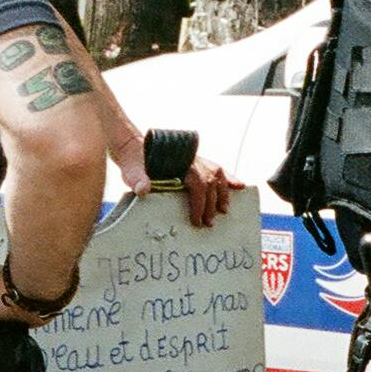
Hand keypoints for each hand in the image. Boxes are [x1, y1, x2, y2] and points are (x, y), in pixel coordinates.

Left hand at [108, 122, 238, 228]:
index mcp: (179, 164)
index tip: (197, 221)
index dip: (200, 204)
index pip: (198, 185)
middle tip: (209, 223)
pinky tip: (239, 186)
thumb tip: (144, 189)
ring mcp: (196, 160)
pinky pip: (216, 169)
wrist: (132, 148)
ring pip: (218, 175)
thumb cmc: (133, 163)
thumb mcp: (131, 171)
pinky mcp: (195, 162)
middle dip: (211, 204)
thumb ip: (138, 180)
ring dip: (223, 193)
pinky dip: (228, 178)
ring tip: (224, 210)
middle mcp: (191, 160)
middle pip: (210, 183)